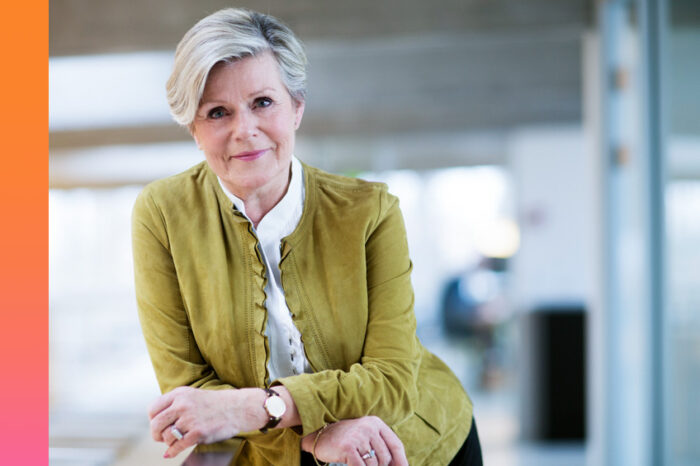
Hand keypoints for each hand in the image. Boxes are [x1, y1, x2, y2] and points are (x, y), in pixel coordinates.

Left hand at [148, 386, 267, 457]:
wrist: (238, 408)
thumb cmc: (215, 404)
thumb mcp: (193, 396)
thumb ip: (175, 404)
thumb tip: (156, 421)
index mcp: (180, 394)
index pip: (153, 409)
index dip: (153, 419)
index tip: (159, 425)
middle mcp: (183, 405)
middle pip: (156, 424)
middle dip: (156, 434)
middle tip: (161, 437)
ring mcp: (190, 419)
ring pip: (166, 436)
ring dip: (168, 442)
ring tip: (176, 440)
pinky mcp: (198, 432)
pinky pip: (177, 446)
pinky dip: (172, 452)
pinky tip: (171, 453)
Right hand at [301, 416, 407, 465]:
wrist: (319, 435)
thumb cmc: (345, 439)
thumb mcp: (365, 437)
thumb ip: (380, 447)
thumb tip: (399, 465)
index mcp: (376, 423)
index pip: (396, 445)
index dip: (402, 461)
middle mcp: (369, 427)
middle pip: (386, 458)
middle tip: (368, 465)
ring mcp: (358, 436)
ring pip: (374, 464)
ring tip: (358, 464)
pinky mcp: (348, 446)